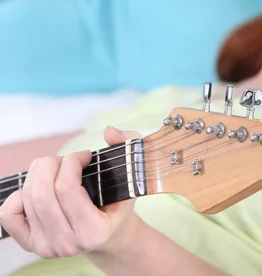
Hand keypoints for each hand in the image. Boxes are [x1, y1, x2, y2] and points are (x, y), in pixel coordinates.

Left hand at [0, 127, 141, 259]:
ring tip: (55, 168)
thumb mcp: (132, 173)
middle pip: (43, 192)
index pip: (67, 188)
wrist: (110, 237)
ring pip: (27, 198)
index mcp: (94, 231)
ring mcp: (46, 246)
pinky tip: (37, 187)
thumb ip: (128, 145)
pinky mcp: (31, 244)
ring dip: (38, 172)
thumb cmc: (119, 203)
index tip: (85, 156)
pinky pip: (9, 215)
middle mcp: (67, 243)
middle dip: (52, 164)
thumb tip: (109, 131)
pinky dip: (18, 194)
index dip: (73, 162)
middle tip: (67, 160)